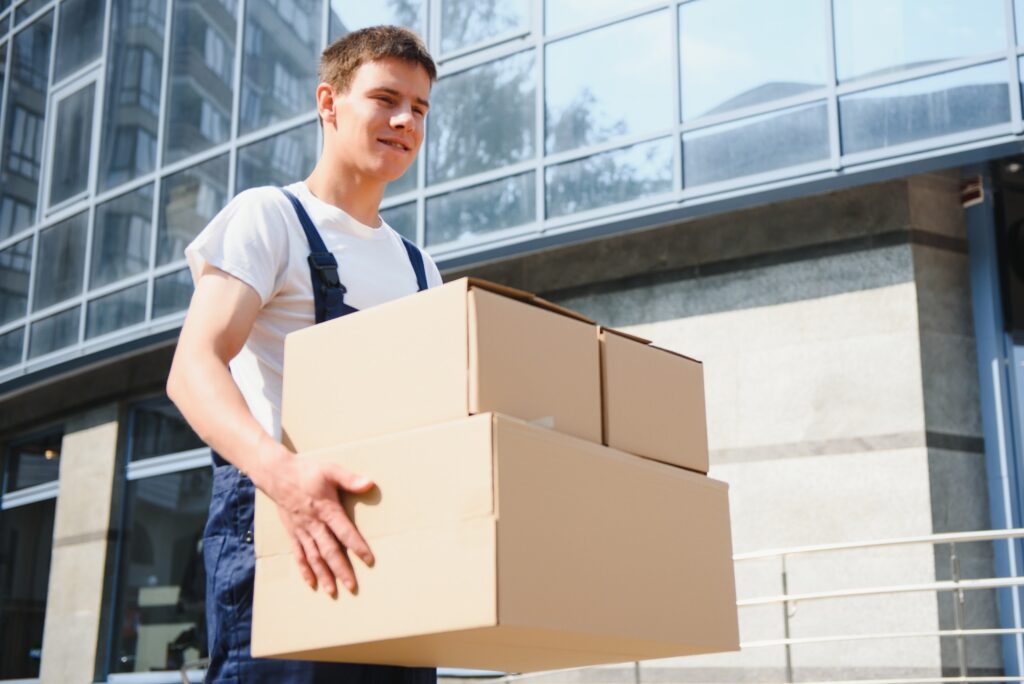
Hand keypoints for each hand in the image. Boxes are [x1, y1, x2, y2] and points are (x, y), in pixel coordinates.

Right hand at [258, 447, 374, 596]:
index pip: (344, 531)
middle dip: (340, 569)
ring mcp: (301, 530)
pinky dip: (305, 569)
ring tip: (332, 592)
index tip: (369, 560)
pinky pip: (298, 554)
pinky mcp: (292, 532)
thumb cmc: (307, 471)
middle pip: (329, 551)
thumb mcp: (330, 470)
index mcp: (326, 509)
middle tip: (352, 586)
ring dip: (323, 574)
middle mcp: (314, 524)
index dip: (357, 546)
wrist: (276, 473)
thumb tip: (369, 484)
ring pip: (313, 557)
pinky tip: (312, 583)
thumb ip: (350, 479)